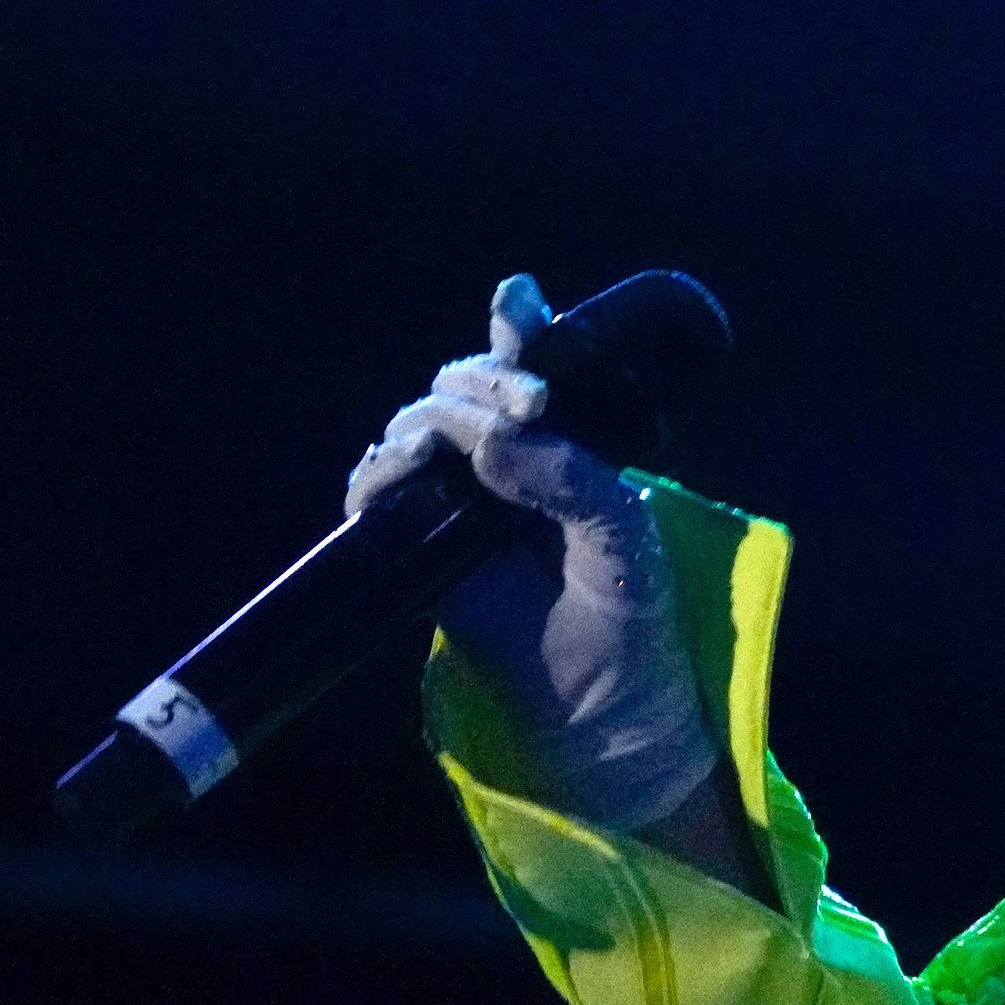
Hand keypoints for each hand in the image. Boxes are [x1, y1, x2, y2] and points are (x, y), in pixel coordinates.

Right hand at [350, 275, 725, 839]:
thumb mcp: (622, 536)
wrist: (601, 705)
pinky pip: (378, 491)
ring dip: (440, 417)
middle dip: (489, 378)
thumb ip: (572, 476)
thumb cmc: (626, 616)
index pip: (532, 368)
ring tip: (473, 441)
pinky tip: (412, 466)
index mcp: (561, 446)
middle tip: (531, 402)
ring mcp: (454, 501)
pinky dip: (384, 469)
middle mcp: (502, 462)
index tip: (520, 299)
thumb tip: (495, 437)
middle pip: (466, 385)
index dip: (521, 327)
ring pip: (419, 426)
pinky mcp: (413, 548)